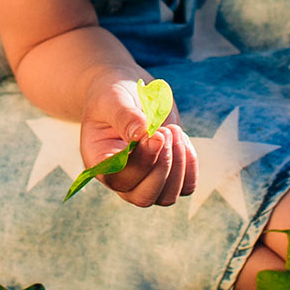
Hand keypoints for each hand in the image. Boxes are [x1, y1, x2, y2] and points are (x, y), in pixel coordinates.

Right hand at [79, 75, 197, 206]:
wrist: (126, 92)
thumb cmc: (112, 95)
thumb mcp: (113, 99)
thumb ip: (124, 116)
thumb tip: (142, 133)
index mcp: (99, 163)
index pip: (119, 180)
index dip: (141, 163)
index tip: (157, 135)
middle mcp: (120, 179)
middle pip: (144, 197)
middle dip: (162, 166)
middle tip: (166, 132)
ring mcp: (144, 181)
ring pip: (167, 196)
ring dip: (178, 165)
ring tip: (173, 131)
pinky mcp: (167, 175)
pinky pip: (186, 186)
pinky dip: (190, 165)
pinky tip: (181, 139)